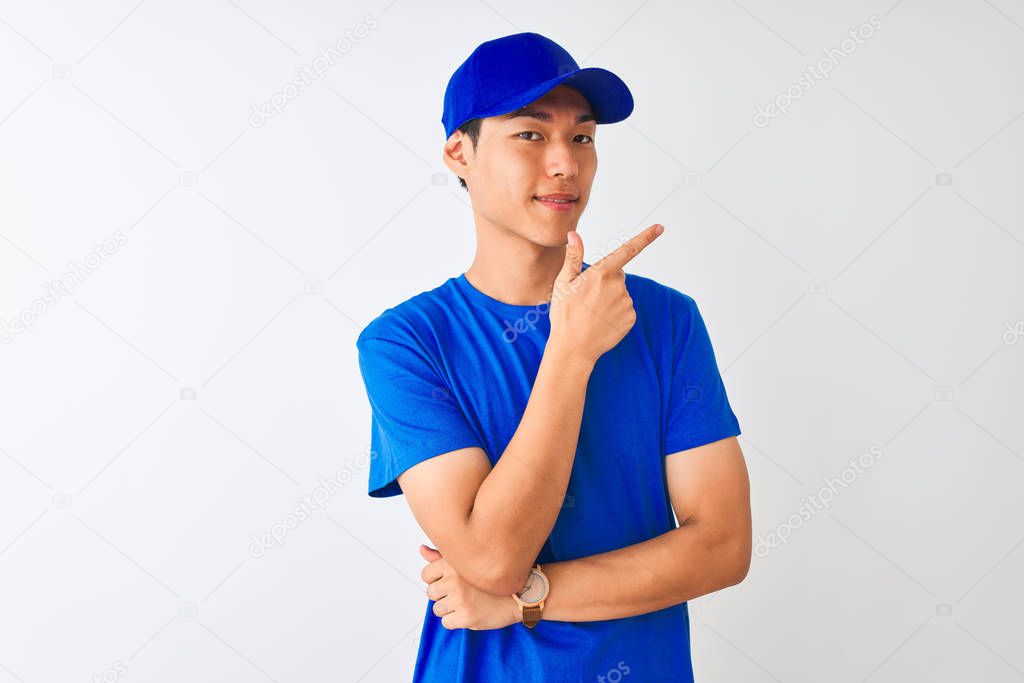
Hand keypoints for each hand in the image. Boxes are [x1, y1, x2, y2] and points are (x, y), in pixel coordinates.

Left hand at [418, 544, 521, 630]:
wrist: (520, 594)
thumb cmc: (494, 577)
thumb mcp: (468, 561)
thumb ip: (442, 556)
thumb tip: (421, 550)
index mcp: (454, 563)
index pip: (426, 575)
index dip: (436, 580)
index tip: (449, 581)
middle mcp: (455, 579)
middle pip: (431, 593)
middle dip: (443, 595)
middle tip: (461, 593)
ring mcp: (460, 599)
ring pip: (437, 609)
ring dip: (449, 609)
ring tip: (467, 602)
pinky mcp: (466, 617)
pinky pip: (446, 623)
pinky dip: (455, 621)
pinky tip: (470, 612)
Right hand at [547, 224, 663, 366]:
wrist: (573, 348)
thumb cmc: (565, 314)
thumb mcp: (564, 283)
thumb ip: (573, 257)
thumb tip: (574, 234)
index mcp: (602, 273)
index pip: (628, 250)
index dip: (645, 237)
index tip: (660, 227)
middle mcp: (618, 286)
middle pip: (617, 275)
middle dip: (605, 281)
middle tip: (587, 297)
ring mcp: (626, 303)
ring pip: (621, 293)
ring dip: (610, 299)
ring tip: (592, 312)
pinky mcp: (631, 318)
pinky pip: (625, 309)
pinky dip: (615, 313)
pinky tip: (602, 321)